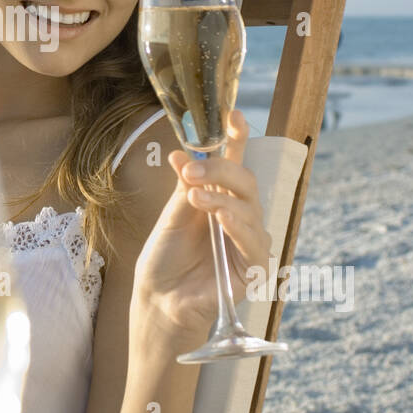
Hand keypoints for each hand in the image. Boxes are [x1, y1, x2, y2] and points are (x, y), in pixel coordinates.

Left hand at [132, 110, 274, 345]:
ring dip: (222, 198)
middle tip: (192, 170)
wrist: (158, 298)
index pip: (235, 164)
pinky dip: (238, 225)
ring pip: (249, 208)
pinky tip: (221, 218)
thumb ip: (185, 186)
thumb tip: (182, 152)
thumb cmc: (165, 257)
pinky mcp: (253, 268)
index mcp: (220, 198)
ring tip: (196, 198)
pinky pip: (254, 241)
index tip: (232, 115)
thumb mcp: (171, 215)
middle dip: (220, 170)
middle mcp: (239, 216)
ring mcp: (248, 241)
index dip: (237, 139)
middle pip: (245, 182)